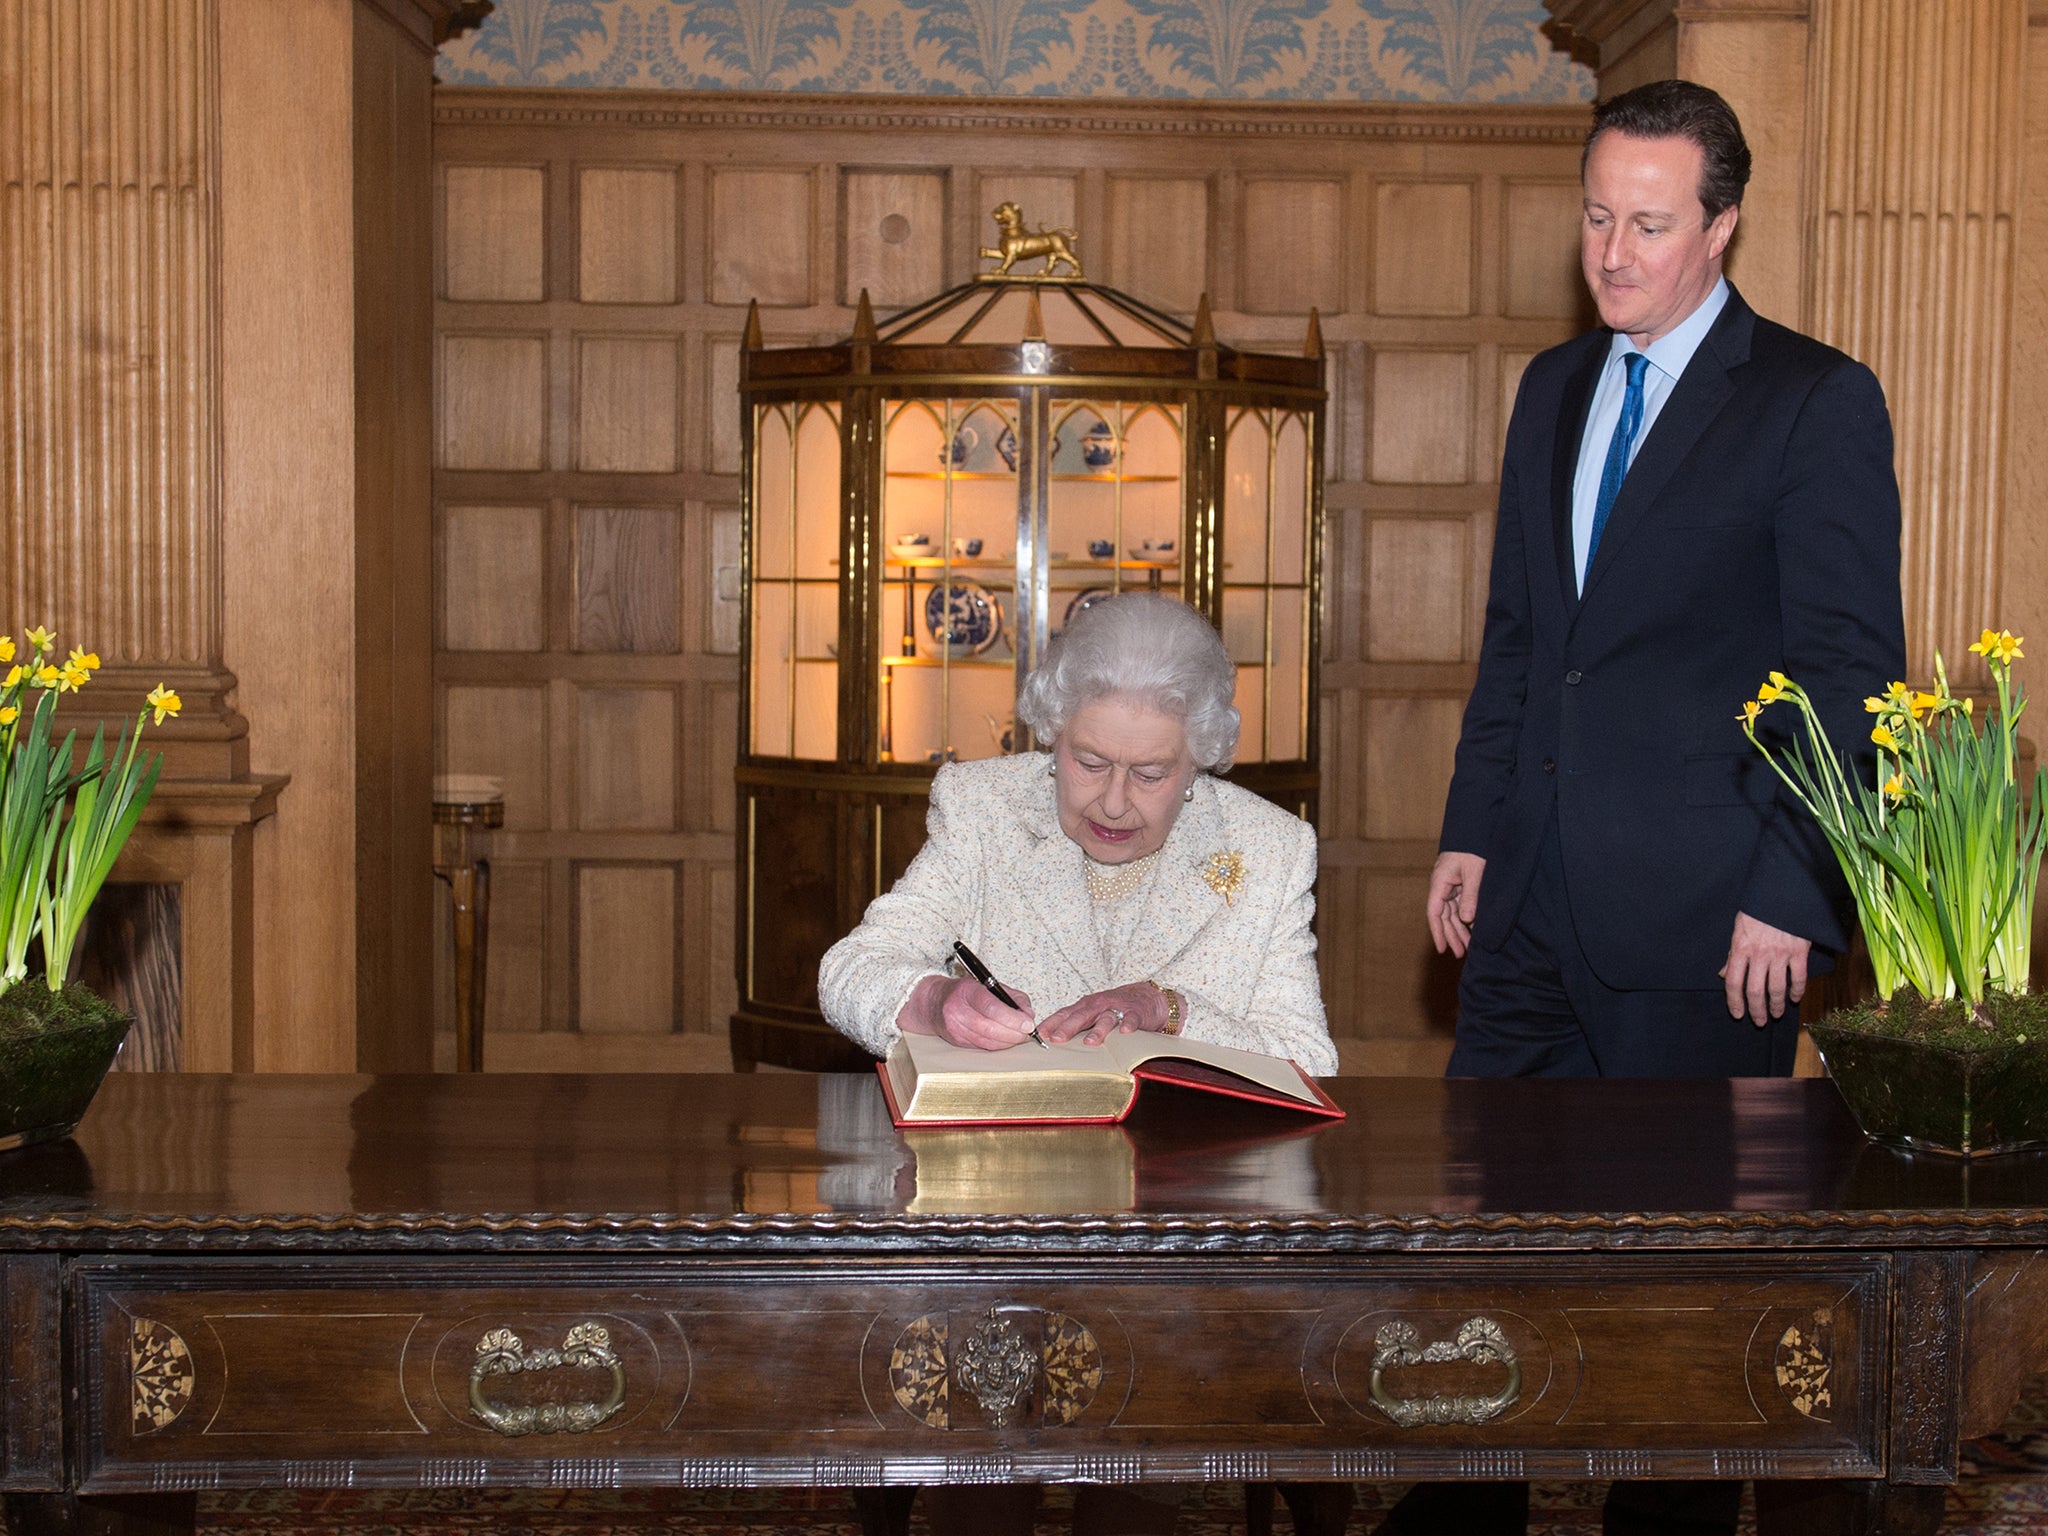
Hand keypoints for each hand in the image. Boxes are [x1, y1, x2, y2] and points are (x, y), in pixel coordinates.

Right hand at [898, 974, 1037, 1050]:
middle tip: (1028, 1032)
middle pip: (989, 1028)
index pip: (990, 1006)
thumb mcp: (989, 985)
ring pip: (987, 1042)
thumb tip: (1029, 1015)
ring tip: (1020, 1036)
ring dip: (1008, 1041)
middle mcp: (957, 1010)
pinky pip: (982, 1047)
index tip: (1028, 1023)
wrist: (934, 1002)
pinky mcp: (956, 1042)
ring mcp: (955, 1028)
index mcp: (966, 990)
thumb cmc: (966, 992)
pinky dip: (998, 1045)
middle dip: (1013, 1033)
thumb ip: (1012, 997)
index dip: (1012, 1017)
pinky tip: (1007, 1040)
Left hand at [1040, 982, 1168, 1045]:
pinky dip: (1128, 1025)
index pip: (1064, 1014)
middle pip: (1080, 1016)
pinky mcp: (1135, 1014)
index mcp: (1085, 1006)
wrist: (1146, 996)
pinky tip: (1124, 1032)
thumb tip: (1052, 1039)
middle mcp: (1098, 1005)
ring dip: (1097, 1031)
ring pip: (1105, 1019)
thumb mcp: (1092, 1012)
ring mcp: (1117, 1009)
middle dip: (1067, 1028)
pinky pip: (1131, 1019)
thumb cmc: (1114, 1007)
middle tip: (1056, 1039)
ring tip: (1089, 1042)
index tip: (1037, 1034)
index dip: (1050, 1023)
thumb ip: (1075, 1023)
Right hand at [1426, 852, 1485, 956]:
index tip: (1442, 948)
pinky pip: (1459, 905)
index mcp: (1440, 882)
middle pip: (1443, 916)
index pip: (1435, 912)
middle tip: (1460, 954)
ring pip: (1452, 913)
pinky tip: (1470, 929)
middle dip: (1451, 935)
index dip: (1437, 932)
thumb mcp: (1474, 872)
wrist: (1475, 830)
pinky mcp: (1459, 884)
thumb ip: (1470, 896)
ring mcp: (1450, 886)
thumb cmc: (1472, 848)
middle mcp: (1442, 886)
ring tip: (1467, 947)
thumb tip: (1466, 920)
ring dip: (1459, 929)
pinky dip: (1464, 918)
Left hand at [1719, 911, 1809, 1026]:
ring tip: (1776, 1014)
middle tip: (1759, 1021)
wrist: (1782, 893)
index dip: (1734, 1002)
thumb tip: (1722, 974)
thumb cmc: (1757, 911)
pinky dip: (1797, 991)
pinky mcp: (1799, 951)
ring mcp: (1780, 953)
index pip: (1733, 982)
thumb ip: (1732, 955)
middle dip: (1756, 1010)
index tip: (1738, 1014)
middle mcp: (1759, 954)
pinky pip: (1798, 977)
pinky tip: (1795, 999)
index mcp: (1740, 948)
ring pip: (1777, 988)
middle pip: (1755, 990)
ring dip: (1777, 1005)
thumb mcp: (1738, 929)